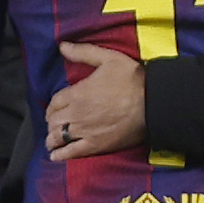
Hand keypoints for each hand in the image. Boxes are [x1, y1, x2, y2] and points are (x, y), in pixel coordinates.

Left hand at [45, 42, 145, 159]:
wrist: (152, 103)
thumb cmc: (132, 79)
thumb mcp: (108, 58)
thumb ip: (83, 53)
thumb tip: (62, 46)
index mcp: (77, 93)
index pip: (54, 102)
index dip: (52, 106)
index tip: (54, 108)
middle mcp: (76, 114)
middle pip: (53, 120)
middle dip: (51, 122)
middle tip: (54, 123)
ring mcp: (85, 131)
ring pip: (58, 137)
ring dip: (52, 138)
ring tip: (52, 140)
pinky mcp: (96, 145)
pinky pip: (71, 153)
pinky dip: (60, 155)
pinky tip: (55, 156)